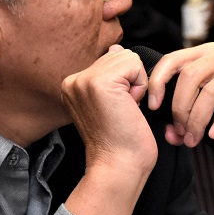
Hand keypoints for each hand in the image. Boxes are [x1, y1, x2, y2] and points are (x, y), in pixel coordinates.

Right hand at [60, 45, 158, 214]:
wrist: (117, 167)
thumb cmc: (121, 142)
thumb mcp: (113, 102)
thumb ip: (111, 74)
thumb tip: (116, 47)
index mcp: (73, 84)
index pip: (111, 60)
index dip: (125, 83)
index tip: (118, 109)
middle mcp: (73, 79)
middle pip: (120, 55)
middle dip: (131, 82)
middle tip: (123, 110)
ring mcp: (84, 80)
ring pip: (127, 57)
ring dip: (137, 84)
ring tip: (125, 109)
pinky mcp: (99, 83)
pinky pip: (134, 64)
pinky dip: (141, 86)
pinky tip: (130, 107)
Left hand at [145, 44, 213, 213]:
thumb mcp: (210, 107)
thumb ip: (188, 117)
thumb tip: (171, 134)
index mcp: (206, 54)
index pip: (173, 59)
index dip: (158, 82)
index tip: (153, 107)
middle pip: (190, 77)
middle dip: (180, 109)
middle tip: (181, 133)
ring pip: (211, 91)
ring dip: (198, 119)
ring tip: (195, 139)